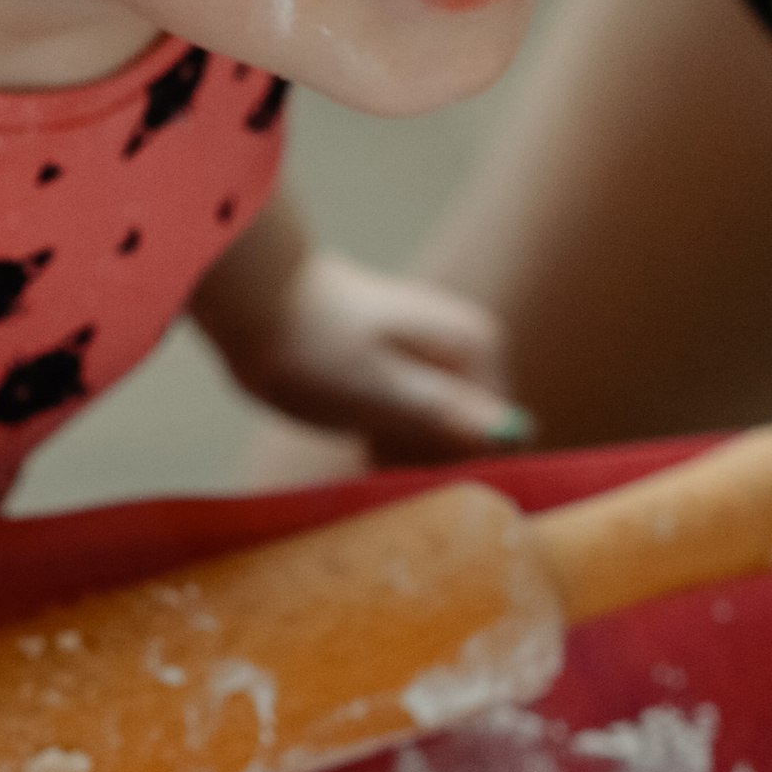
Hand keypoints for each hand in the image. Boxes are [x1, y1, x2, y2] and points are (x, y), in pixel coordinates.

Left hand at [207, 238, 530, 462]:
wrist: (255, 303)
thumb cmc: (313, 348)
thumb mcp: (380, 392)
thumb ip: (447, 415)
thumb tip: (515, 434)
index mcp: (476, 350)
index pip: (503, 440)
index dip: (460, 468)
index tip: (406, 469)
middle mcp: (469, 349)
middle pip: (473, 440)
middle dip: (430, 461)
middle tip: (373, 455)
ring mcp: (438, 357)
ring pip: (442, 435)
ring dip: (408, 456)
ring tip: (362, 444)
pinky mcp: (405, 369)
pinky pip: (417, 423)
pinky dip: (392, 441)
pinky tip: (360, 440)